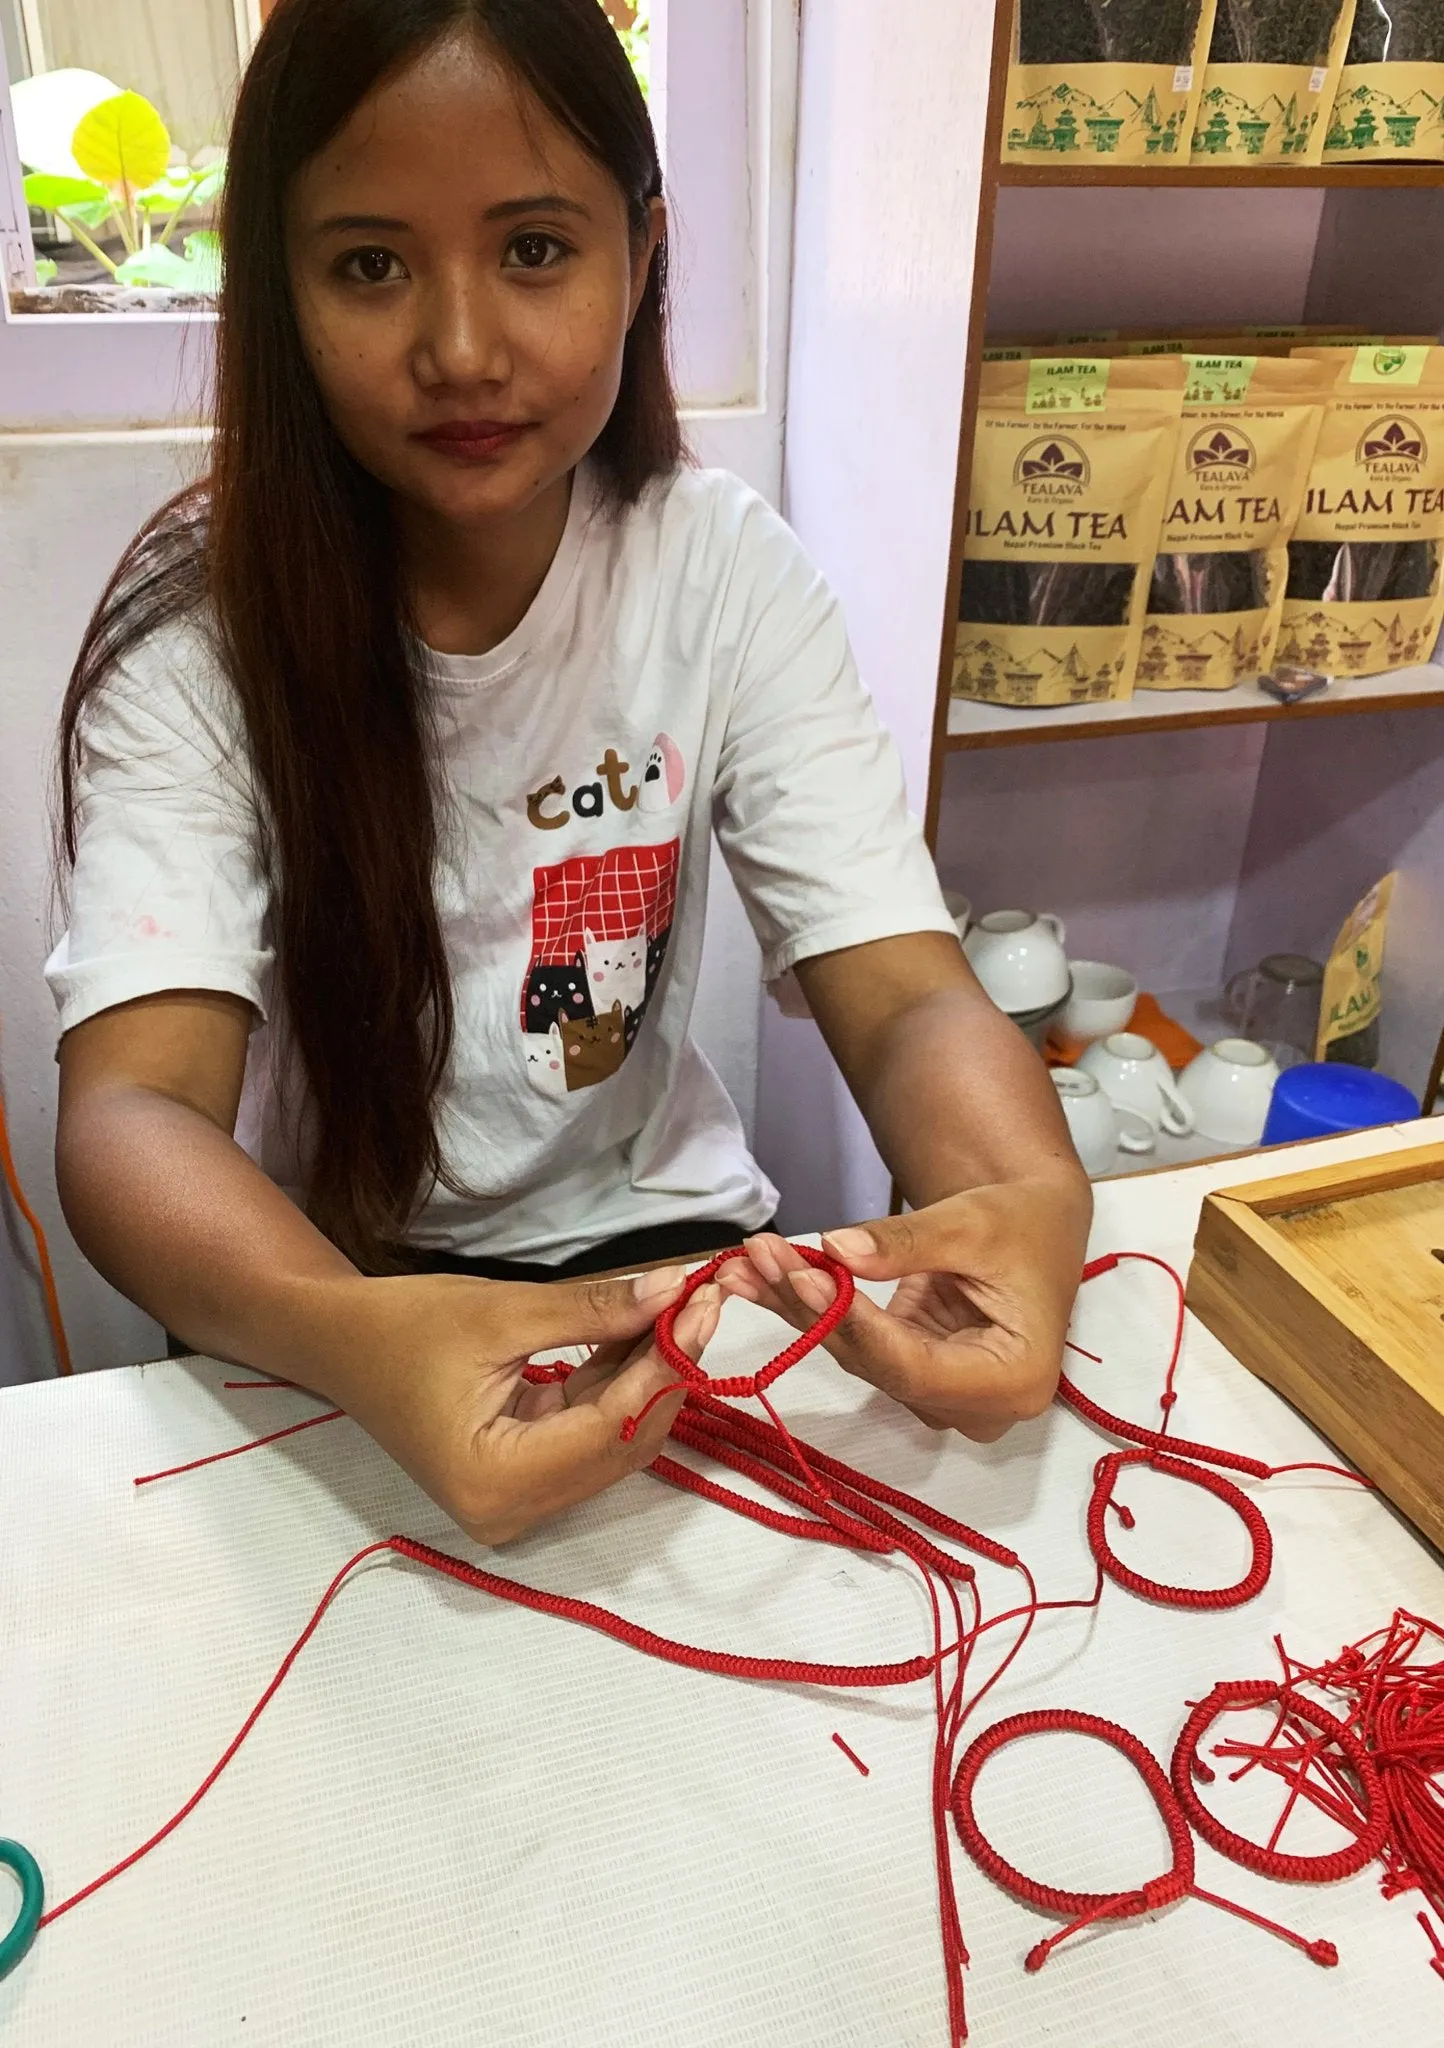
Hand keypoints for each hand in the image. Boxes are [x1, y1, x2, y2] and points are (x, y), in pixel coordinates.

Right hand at [300, 1265, 717, 1542]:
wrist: (337, 1343)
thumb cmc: (403, 1326)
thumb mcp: (502, 1311)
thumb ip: (593, 1309)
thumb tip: (675, 1289)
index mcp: (498, 1483)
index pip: (613, 1427)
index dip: (666, 1363)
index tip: (703, 1302)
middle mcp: (513, 1510)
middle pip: (623, 1443)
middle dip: (666, 1369)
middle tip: (701, 1298)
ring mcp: (519, 1500)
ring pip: (614, 1440)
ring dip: (648, 1375)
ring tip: (681, 1307)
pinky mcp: (522, 1477)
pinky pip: (589, 1433)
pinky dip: (618, 1384)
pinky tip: (644, 1329)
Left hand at [717, 1181, 1090, 1441]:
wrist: (1035, 1226)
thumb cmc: (1022, 1225)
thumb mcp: (970, 1225)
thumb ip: (905, 1244)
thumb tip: (836, 1251)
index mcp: (1014, 1379)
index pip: (916, 1367)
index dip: (855, 1326)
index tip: (805, 1277)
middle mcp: (975, 1405)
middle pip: (878, 1365)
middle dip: (813, 1309)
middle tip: (761, 1256)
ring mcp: (939, 1394)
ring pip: (857, 1355)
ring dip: (799, 1306)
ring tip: (751, 1258)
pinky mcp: (910, 1372)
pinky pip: (853, 1342)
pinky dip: (808, 1306)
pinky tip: (759, 1276)